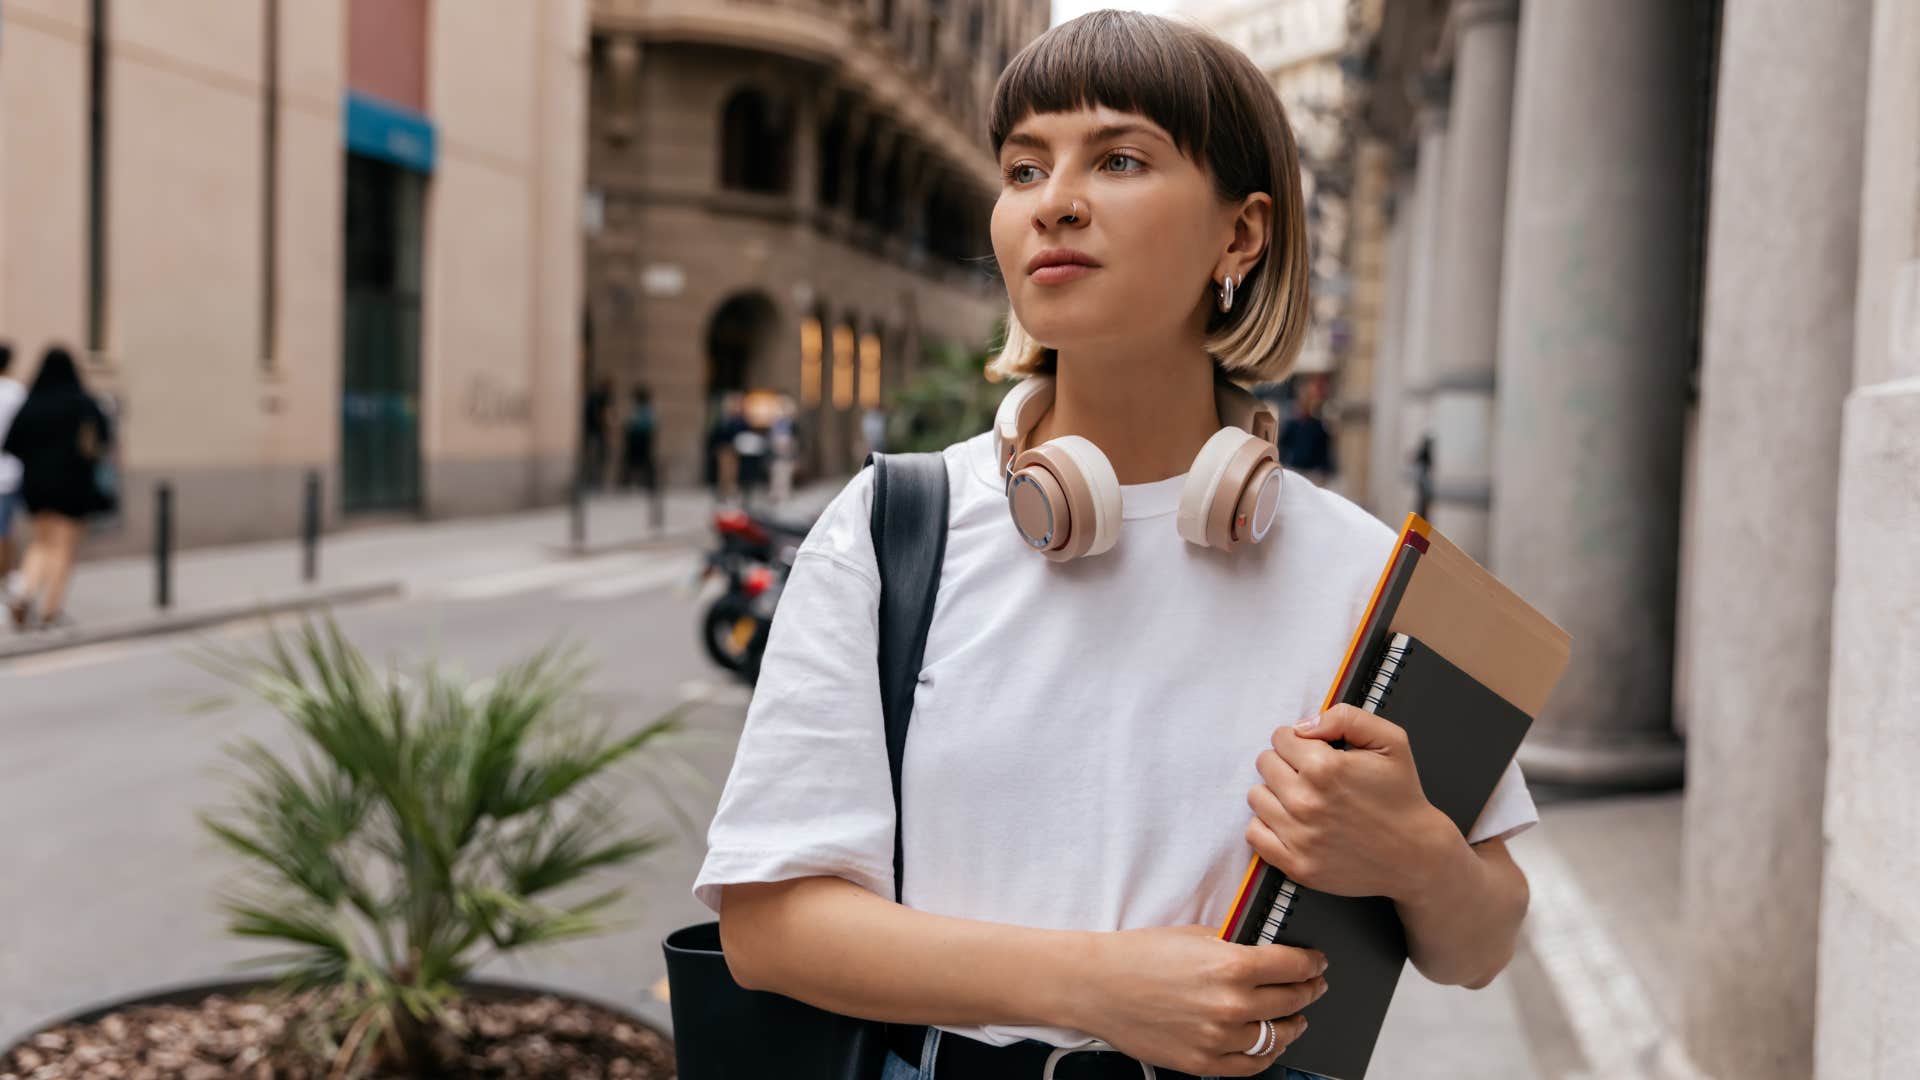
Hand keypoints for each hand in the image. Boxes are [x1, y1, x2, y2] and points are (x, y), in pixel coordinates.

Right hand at [1066, 924, 1327, 1075]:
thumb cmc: (1139, 956)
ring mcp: (1218, 1038)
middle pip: (1293, 1000)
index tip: (1317, 962)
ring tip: (1296, 1018)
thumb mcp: (1197, 934)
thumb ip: (1237, 945)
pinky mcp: (1203, 1062)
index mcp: (1232, 966)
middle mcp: (1231, 1005)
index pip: (1295, 966)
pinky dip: (1268, 1054)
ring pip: (1277, 1036)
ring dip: (1293, 1025)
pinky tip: (1270, 1043)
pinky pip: (1252, 1065)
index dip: (1313, 963)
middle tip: (1314, 985)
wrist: (1098, 985)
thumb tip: (1271, 951)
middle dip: (1309, 990)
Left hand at [1245, 704, 1452, 899]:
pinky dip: (1268, 825)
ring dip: (1275, 793)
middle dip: (1286, 763)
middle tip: (1311, 775)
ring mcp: (1300, 837)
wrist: (1415, 855)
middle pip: (1265, 764)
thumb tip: (1304, 725)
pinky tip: (1291, 822)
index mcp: (1326, 768)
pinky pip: (1254, 834)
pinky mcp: (1297, 865)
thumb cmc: (1401, 796)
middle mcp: (1307, 802)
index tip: (1315, 751)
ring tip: (1303, 798)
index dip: (1299, 741)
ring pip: (1257, 797)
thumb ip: (1346, 718)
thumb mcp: (1390, 741)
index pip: (1280, 738)